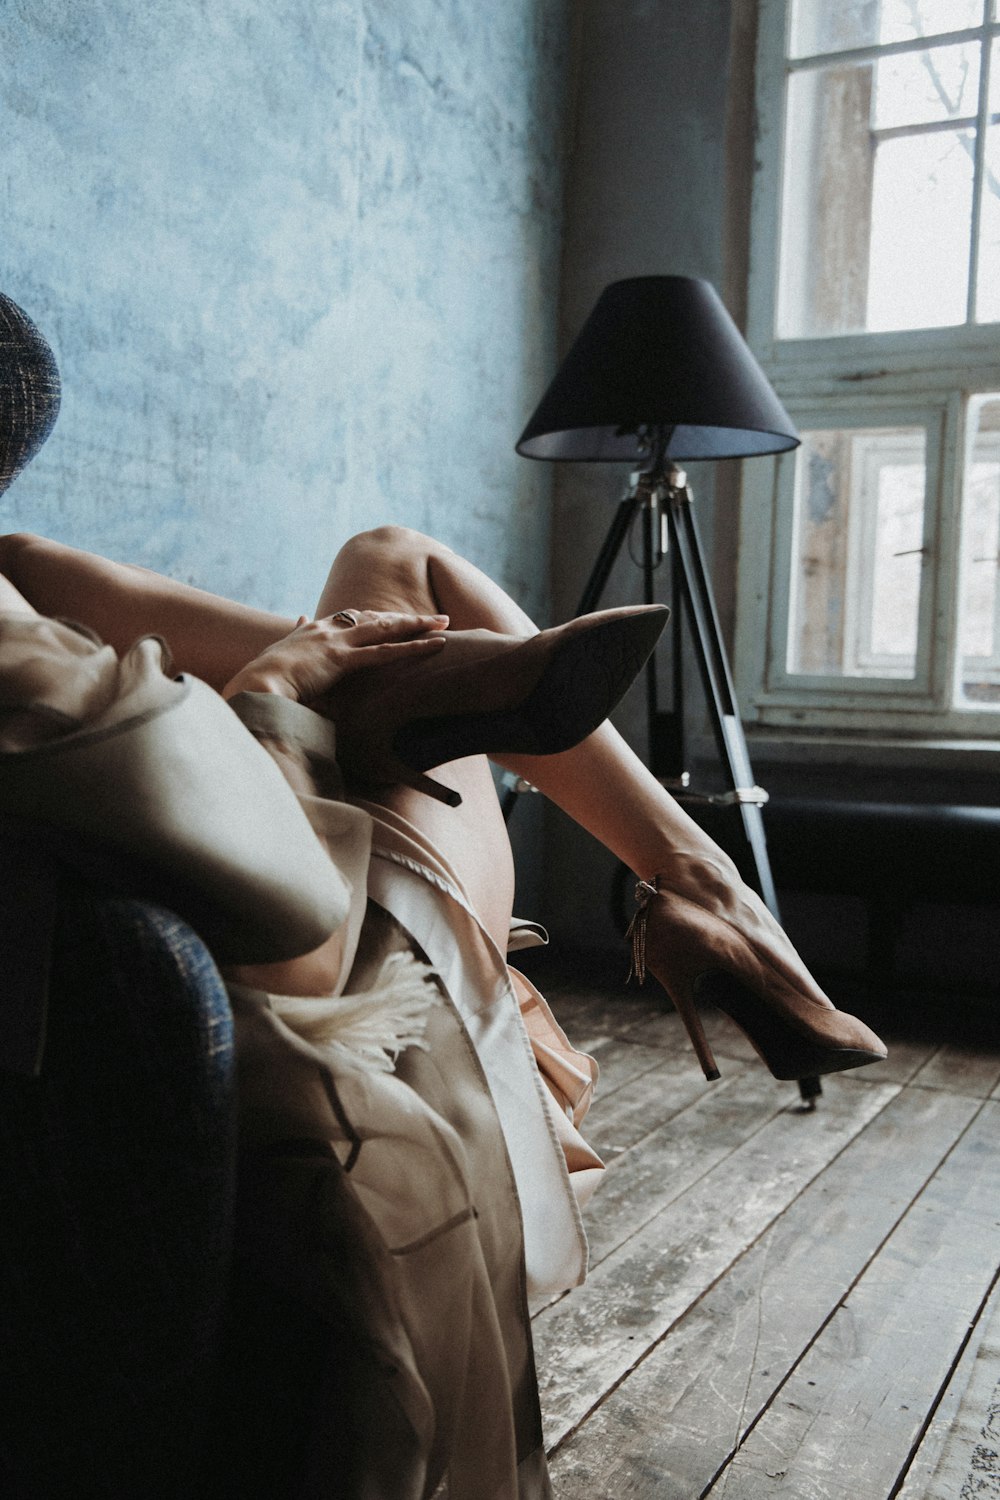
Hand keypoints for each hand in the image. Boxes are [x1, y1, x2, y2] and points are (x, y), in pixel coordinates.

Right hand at [222, 609, 449, 703]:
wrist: (250, 688)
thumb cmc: (260, 683)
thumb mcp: (278, 658)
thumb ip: (293, 641)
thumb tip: (299, 621)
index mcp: (311, 630)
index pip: (352, 619)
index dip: (378, 619)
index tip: (395, 620)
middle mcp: (326, 629)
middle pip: (375, 618)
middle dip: (405, 618)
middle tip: (433, 618)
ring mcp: (335, 642)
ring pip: (386, 629)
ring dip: (417, 625)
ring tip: (444, 624)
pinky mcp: (342, 660)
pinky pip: (386, 652)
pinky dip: (415, 648)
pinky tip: (437, 645)